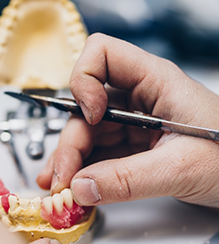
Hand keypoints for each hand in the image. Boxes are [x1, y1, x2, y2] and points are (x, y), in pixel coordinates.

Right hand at [37, 33, 218, 207]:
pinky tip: (77, 189)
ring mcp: (133, 122)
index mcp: (154, 81)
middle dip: (71, 143)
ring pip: (89, 133)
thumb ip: (129, 179)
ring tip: (60, 189)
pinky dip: (85, 171)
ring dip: (71, 161)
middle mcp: (138, 97)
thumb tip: (80, 187)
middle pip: (86, 107)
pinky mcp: (133, 145)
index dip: (85, 79)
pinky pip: (100, 153)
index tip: (90, 116)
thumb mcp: (181, 168)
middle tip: (63, 180)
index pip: (102, 54)